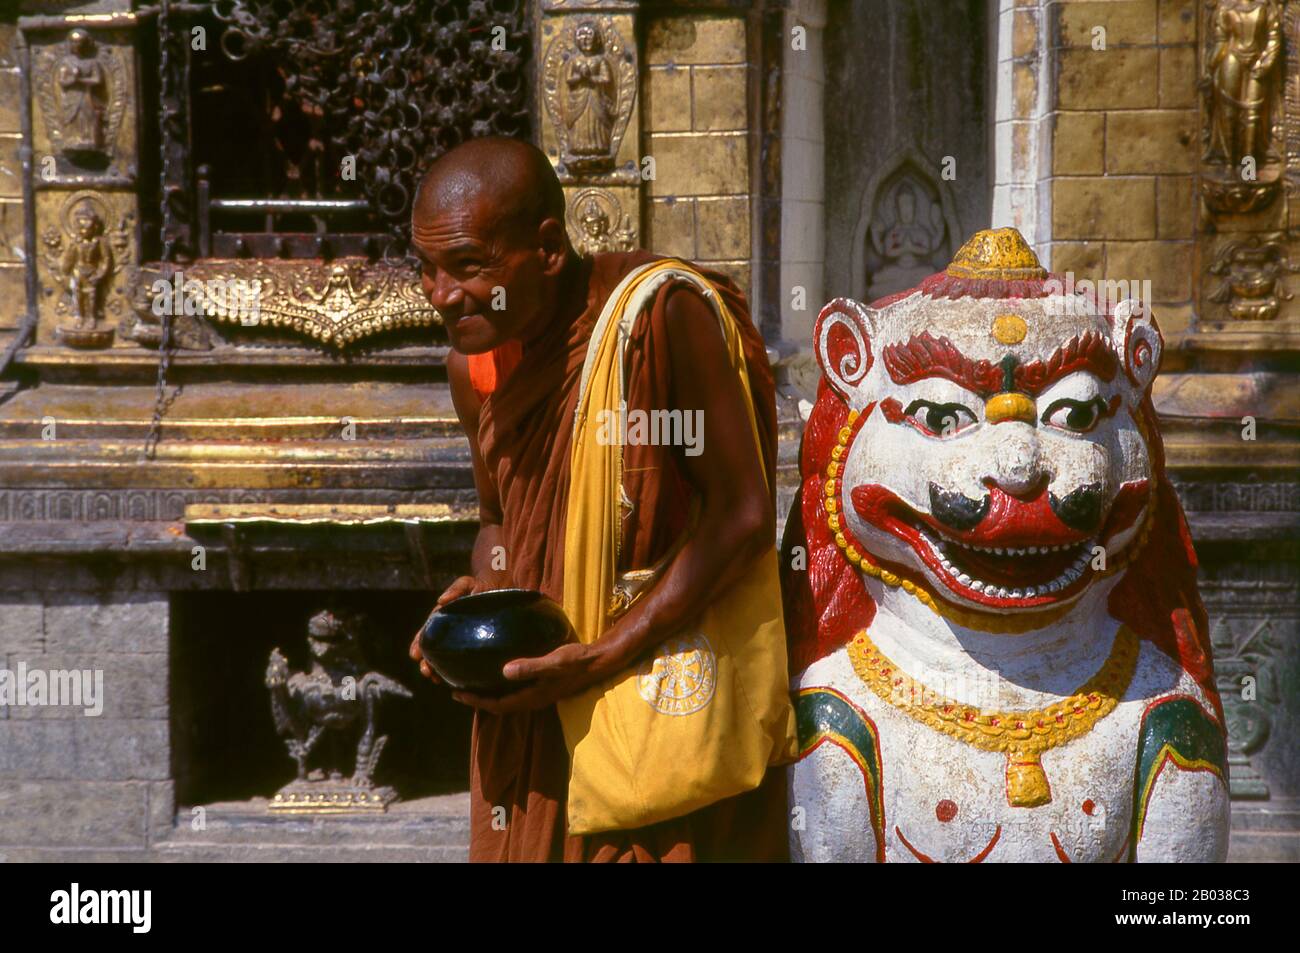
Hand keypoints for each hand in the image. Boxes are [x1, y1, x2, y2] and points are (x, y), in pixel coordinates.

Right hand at [410, 576, 483, 683]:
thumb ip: (456, 588)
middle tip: (425, 671)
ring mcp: (460, 640)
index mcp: (443, 617)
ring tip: (434, 679)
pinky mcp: (474, 647)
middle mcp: (449, 631)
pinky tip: (453, 680)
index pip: (427, 632)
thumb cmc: (481, 586)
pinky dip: (455, 671)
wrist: (501, 591)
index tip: (414, 655)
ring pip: (445, 657)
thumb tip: (440, 601)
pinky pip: (462, 661)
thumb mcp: (468, 584)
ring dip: (437, 669)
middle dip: (426, 661)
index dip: (419, 643)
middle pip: (434, 648)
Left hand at [451, 642, 605, 713]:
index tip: (457, 693)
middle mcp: (533, 699)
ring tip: (472, 683)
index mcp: (532, 697)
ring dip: (489, 694)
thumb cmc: (576, 661)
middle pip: (499, 705)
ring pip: (507, 700)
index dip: (476, 701)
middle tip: (458, 690)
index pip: (497, 705)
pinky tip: (497, 674)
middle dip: (478, 700)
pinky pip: (515, 692)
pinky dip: (501, 687)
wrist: (597, 663)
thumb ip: (531, 667)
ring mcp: (538, 694)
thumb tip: (505, 670)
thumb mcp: (554, 662)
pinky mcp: (542, 686)